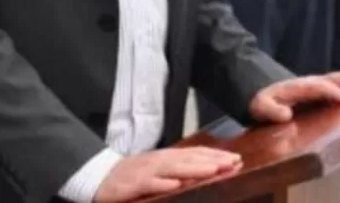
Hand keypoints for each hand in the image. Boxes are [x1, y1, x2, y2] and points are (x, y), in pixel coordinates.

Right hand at [94, 147, 241, 201]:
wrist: (102, 176)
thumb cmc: (136, 174)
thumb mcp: (160, 169)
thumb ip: (181, 168)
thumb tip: (208, 170)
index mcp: (169, 157)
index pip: (197, 154)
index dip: (216, 156)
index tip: (237, 159)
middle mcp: (161, 160)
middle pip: (190, 159)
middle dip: (213, 161)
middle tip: (234, 163)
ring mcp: (147, 171)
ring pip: (174, 169)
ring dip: (195, 169)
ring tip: (214, 170)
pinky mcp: (133, 184)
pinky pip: (150, 184)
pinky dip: (163, 184)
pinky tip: (176, 185)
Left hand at [249, 72, 339, 123]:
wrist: (259, 89)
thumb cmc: (261, 102)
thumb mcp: (260, 107)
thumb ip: (270, 111)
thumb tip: (285, 115)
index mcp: (299, 87)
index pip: (320, 88)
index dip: (334, 93)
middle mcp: (312, 82)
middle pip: (338, 78)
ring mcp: (318, 83)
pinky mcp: (321, 89)